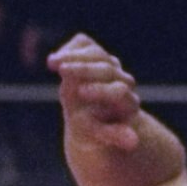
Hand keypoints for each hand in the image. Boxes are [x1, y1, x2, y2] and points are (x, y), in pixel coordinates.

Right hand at [47, 32, 142, 150]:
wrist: (87, 119)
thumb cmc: (90, 132)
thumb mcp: (95, 137)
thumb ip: (110, 135)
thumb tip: (134, 142)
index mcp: (126, 104)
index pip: (118, 91)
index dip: (101, 90)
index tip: (81, 92)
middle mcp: (121, 81)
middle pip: (107, 68)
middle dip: (84, 68)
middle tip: (63, 70)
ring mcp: (108, 65)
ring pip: (95, 53)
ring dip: (73, 56)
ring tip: (52, 62)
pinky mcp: (93, 53)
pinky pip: (84, 43)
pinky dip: (69, 49)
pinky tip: (54, 60)